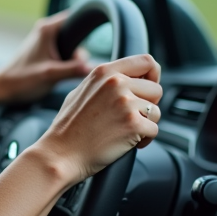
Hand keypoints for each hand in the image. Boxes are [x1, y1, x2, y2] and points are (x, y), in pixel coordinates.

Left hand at [0, 10, 92, 106]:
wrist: (2, 88)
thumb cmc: (21, 80)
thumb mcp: (50, 75)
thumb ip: (73, 70)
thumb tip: (94, 68)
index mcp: (47, 29)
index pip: (76, 18)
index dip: (87, 29)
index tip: (94, 45)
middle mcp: (46, 31)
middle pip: (76, 36)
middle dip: (79, 53)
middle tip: (74, 68)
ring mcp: (45, 42)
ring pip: (70, 47)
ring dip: (72, 61)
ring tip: (63, 74)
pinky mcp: (44, 52)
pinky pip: (63, 54)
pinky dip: (66, 63)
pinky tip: (61, 75)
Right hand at [28, 54, 162, 184]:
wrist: (60, 154)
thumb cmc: (68, 128)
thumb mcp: (80, 92)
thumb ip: (103, 82)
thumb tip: (125, 79)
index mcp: (104, 72)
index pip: (146, 61)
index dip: (153, 76)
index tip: (148, 89)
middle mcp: (116, 83)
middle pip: (156, 89)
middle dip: (148, 106)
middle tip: (131, 118)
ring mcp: (125, 103)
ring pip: (156, 111)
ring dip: (146, 124)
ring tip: (125, 132)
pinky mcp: (133, 124)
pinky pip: (154, 130)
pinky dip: (144, 140)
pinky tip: (126, 143)